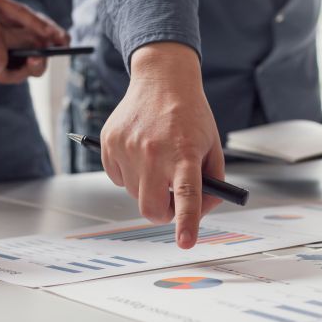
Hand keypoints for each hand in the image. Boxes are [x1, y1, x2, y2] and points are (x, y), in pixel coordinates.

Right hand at [100, 42, 224, 248]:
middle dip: (163, 212)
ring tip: (159, 159)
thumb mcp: (212, 146)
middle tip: (173, 198)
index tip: (186, 242)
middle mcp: (154, 151)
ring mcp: (127, 148)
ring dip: (148, 188)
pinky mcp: (109, 144)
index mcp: (184, 152)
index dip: (186, 221)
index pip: (186, 194)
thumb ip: (212, 182)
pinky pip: (118, 178)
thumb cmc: (191, 116)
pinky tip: (142, 151)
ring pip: (135, 194)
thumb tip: (199, 214)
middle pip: (152, 208)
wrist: (162, 80)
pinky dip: (131, 173)